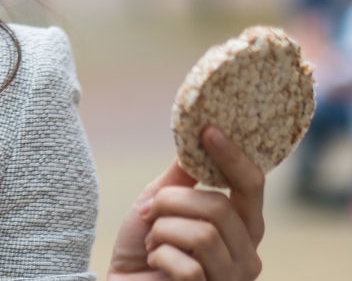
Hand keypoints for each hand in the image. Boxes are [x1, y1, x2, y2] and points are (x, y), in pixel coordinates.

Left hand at [108, 125, 264, 279]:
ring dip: (162, 232)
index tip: (208, 130)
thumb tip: (193, 135)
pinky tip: (154, 264)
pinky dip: (159, 257)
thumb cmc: (144, 248)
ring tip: (153, 243)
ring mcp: (232, 279)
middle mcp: (248, 255)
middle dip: (171, 202)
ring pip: (202, 234)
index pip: (251, 186)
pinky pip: (186, 265)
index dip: (232, 157)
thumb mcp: (158, 204)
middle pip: (218, 206)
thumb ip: (180, 178)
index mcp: (242, 227)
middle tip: (149, 213)